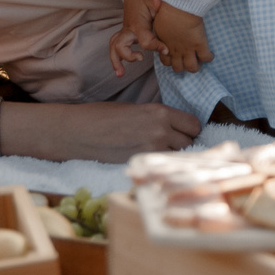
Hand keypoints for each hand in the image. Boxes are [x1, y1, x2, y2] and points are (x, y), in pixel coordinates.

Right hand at [23, 98, 201, 159]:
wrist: (80, 131)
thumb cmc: (104, 116)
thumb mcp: (137, 109)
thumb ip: (158, 118)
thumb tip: (174, 127)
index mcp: (160, 111)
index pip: (194, 124)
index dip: (190, 130)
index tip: (183, 133)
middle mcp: (161, 129)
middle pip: (190, 142)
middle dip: (183, 144)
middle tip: (171, 145)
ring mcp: (152, 148)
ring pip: (179, 156)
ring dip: (173, 155)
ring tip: (159, 153)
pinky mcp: (141, 162)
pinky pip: (162, 165)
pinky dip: (160, 164)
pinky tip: (150, 160)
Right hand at [110, 0, 159, 72]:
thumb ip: (157, 2)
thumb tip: (159, 2)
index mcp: (137, 24)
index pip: (145, 41)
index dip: (156, 46)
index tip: (166, 49)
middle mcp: (128, 29)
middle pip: (121, 46)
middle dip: (127, 56)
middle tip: (140, 59)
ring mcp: (125, 32)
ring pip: (114, 47)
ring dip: (116, 61)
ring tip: (121, 74)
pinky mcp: (125, 35)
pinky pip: (116, 47)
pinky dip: (116, 58)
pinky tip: (121, 69)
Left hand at [151, 1, 211, 72]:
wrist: (179, 6)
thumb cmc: (166, 8)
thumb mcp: (158, 20)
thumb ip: (159, 26)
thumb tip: (157, 14)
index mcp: (165, 45)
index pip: (166, 61)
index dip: (171, 60)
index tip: (176, 55)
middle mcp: (176, 50)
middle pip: (178, 69)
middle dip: (183, 66)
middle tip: (188, 59)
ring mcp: (188, 49)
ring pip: (192, 68)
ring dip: (196, 65)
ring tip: (199, 59)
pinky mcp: (199, 44)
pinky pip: (206, 57)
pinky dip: (209, 57)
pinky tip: (209, 53)